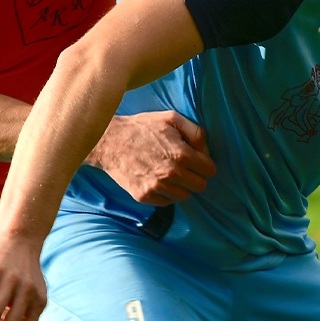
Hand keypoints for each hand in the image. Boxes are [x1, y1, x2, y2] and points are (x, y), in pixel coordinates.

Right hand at [87, 111, 215, 204]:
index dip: (204, 164)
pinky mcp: (144, 196)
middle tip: (183, 167)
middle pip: (200, 186)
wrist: (110, 141)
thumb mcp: (172, 119)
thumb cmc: (142, 128)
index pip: (210, 170)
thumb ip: (196, 133)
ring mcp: (157, 187)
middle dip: (195, 176)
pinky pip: (167, 202)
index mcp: (182, 154)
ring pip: (184, 196)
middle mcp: (171, 174)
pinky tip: (156, 179)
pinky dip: (165, 193)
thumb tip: (207, 152)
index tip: (196, 160)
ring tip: (167, 173)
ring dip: (180, 186)